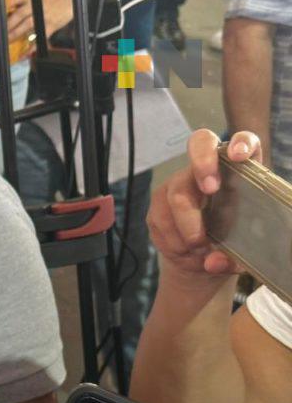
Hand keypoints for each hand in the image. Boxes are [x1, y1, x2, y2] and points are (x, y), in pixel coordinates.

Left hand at [7, 0, 73, 48]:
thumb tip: (5, 6)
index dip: (4, 7)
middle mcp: (35, 4)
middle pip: (19, 15)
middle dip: (7, 25)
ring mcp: (43, 15)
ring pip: (26, 26)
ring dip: (14, 35)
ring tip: (6, 42)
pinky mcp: (51, 25)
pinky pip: (39, 38)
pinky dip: (30, 48)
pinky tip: (22, 55)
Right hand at [148, 129, 260, 282]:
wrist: (202, 259)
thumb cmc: (231, 244)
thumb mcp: (242, 252)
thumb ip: (233, 258)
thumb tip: (214, 261)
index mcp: (239, 172)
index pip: (244, 141)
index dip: (241, 143)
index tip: (240, 156)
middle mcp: (207, 168)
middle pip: (199, 147)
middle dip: (203, 167)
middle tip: (212, 189)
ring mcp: (179, 183)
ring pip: (175, 195)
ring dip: (186, 229)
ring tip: (199, 250)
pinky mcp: (158, 203)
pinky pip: (160, 221)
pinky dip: (173, 242)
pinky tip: (184, 252)